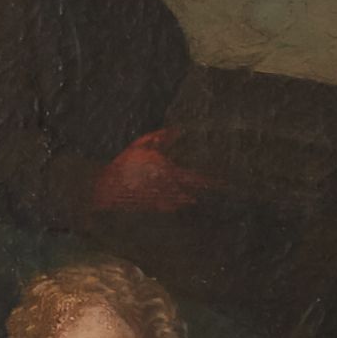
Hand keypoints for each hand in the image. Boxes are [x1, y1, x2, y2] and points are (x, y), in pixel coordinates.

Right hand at [84, 129, 210, 220]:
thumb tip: (177, 130)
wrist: (110, 188)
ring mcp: (164, 200)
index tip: (226, 183)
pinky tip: (180, 199)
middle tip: (222, 187)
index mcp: (169, 171)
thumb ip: (161, 138)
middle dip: (207, 188)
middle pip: (195, 190)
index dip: (213, 181)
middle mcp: (170, 188)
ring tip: (199, 192)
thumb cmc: (124, 164)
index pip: (197, 178)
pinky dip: (178, 203)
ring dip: (192, 195)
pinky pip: (173, 206)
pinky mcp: (156, 207)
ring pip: (185, 199)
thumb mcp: (141, 145)